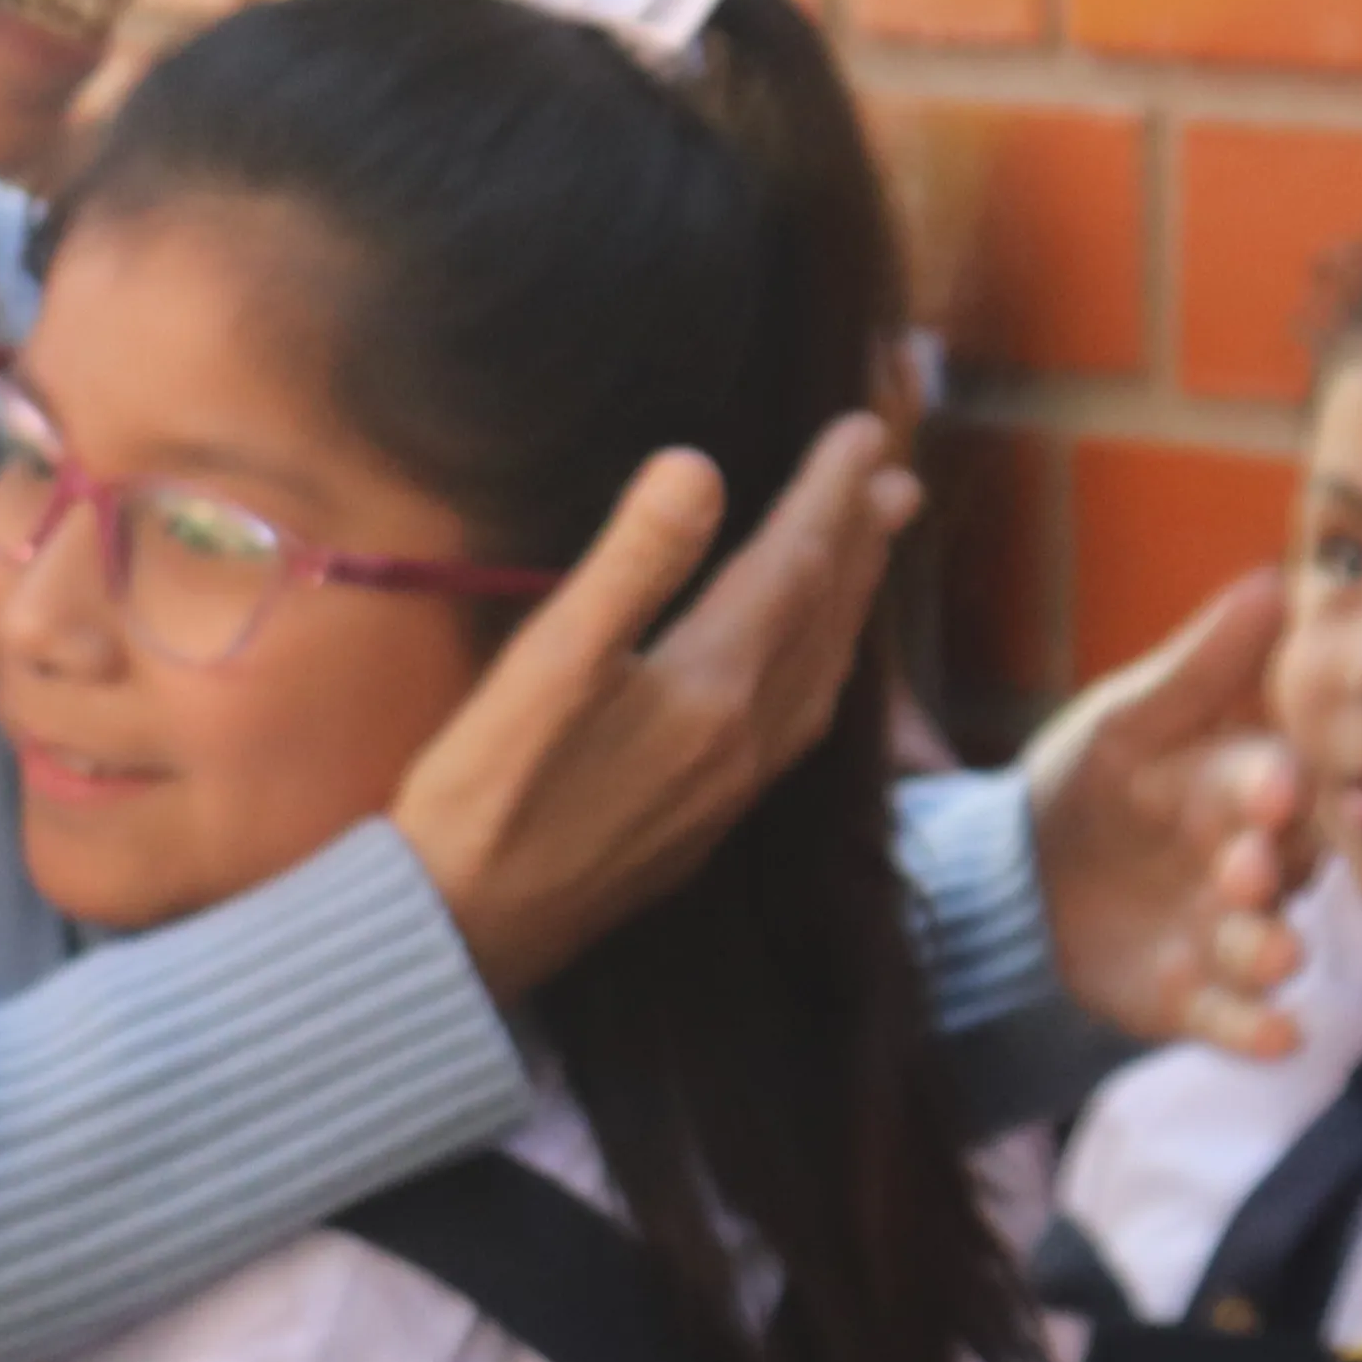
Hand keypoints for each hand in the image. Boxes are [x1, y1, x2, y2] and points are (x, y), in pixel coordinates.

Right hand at [390, 412, 917, 996]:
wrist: (465, 933)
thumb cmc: (487, 791)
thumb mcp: (548, 662)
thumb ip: (632, 562)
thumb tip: (700, 465)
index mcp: (713, 687)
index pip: (795, 565)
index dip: (831, 492)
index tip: (862, 428)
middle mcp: (744, 739)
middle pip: (822, 620)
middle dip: (858, 541)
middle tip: (896, 476)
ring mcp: (729, 789)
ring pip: (818, 678)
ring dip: (848, 607)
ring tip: (870, 558)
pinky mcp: (702, 824)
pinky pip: (795, 725)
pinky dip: (818, 671)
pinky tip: (802, 673)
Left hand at [1017, 570, 1311, 1056]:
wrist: (1016, 881)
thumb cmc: (1085, 781)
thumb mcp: (1126, 721)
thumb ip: (1197, 667)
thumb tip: (1271, 581)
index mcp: (1235, 784)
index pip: (1272, 780)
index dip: (1273, 785)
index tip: (1271, 787)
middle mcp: (1249, 861)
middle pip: (1281, 866)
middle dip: (1270, 868)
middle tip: (1249, 870)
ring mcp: (1226, 934)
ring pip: (1268, 944)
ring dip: (1274, 950)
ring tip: (1277, 955)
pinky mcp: (1195, 999)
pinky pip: (1233, 1018)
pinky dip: (1255, 1030)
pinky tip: (1277, 1038)